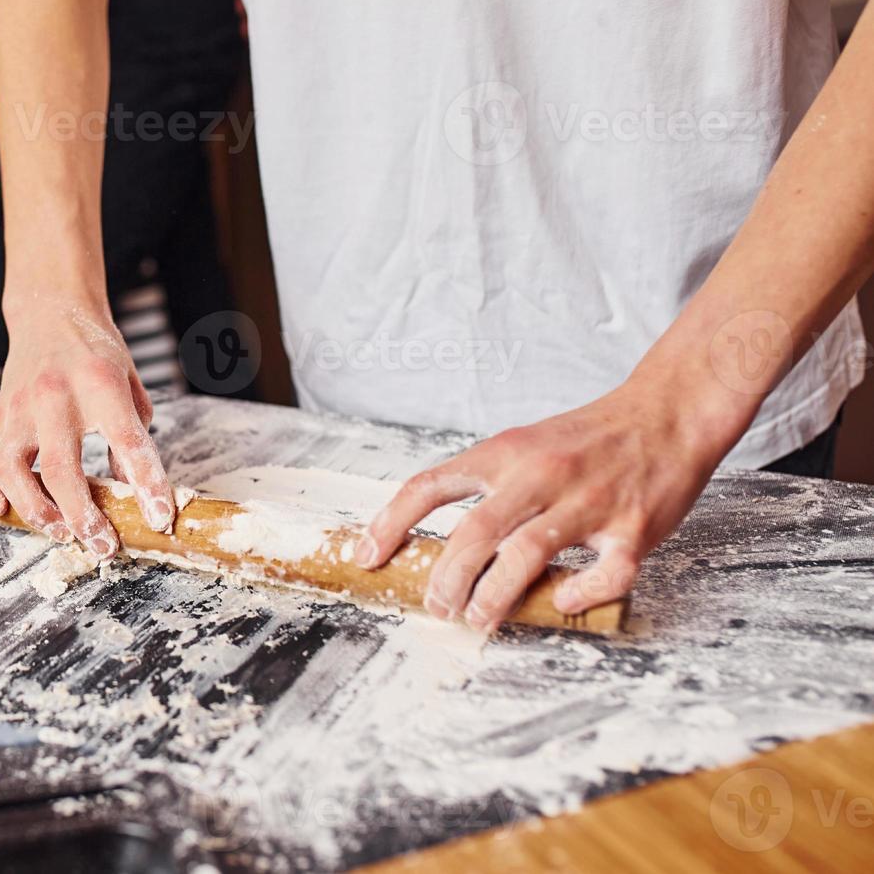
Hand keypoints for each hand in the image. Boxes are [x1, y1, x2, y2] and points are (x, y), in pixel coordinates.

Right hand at [0, 303, 176, 557]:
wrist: (51, 313)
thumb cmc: (97, 353)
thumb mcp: (130, 385)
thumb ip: (133, 436)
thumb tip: (129, 490)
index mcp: (100, 384)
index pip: (128, 441)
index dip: (148, 484)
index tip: (161, 519)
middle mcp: (55, 397)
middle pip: (62, 468)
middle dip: (84, 517)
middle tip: (103, 546)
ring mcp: (18, 409)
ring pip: (13, 471)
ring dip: (35, 511)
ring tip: (59, 531)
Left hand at [360, 380, 734, 631]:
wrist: (666, 414)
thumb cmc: (588, 439)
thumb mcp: (523, 444)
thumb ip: (485, 484)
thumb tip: (437, 541)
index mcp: (504, 452)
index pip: (429, 486)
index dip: (389, 524)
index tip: (367, 557)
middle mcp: (540, 475)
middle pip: (474, 534)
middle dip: (445, 580)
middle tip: (436, 607)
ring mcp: (588, 502)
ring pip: (526, 557)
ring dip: (493, 597)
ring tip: (477, 618)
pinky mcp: (634, 528)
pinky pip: (602, 575)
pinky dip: (577, 596)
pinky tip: (561, 602)